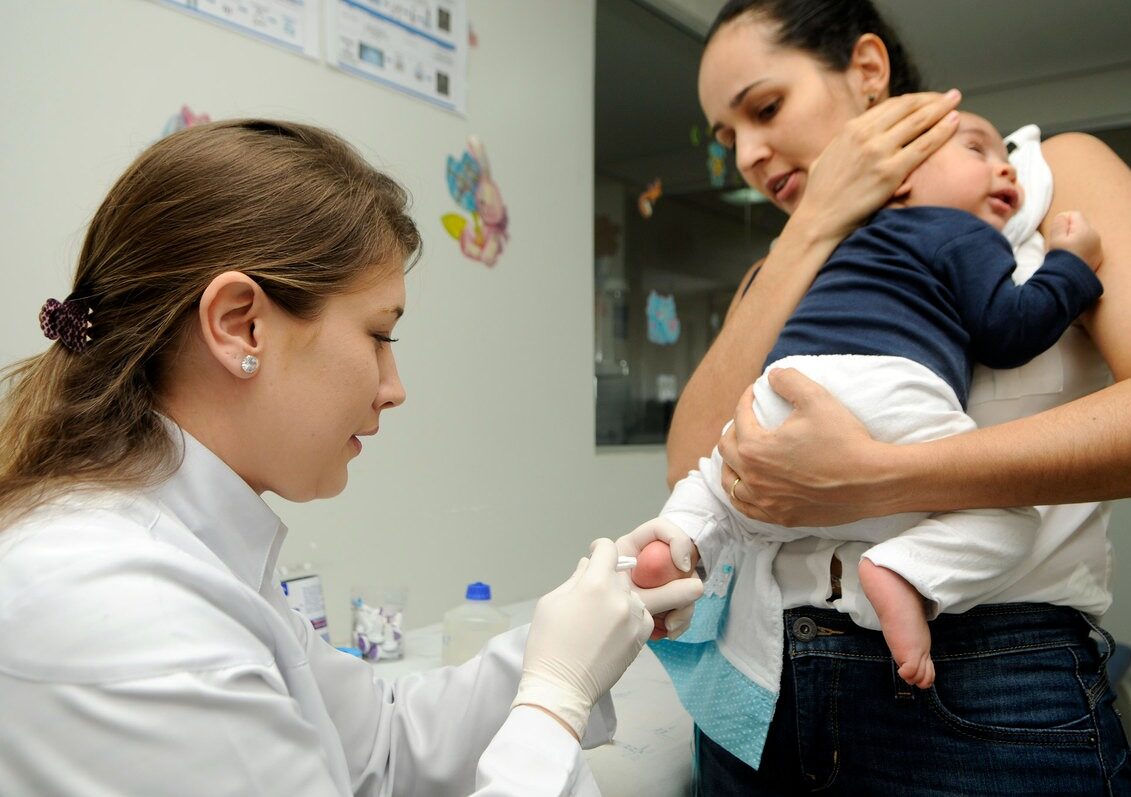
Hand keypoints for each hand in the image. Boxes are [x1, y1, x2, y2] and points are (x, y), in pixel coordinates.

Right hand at [512, 539, 652, 739]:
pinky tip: (614, 628)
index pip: (608, 550)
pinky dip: (631, 616)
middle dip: (607, 579)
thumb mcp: (551, 603)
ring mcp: (633, 619)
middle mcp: (620, 598)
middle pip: (620, 575)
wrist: (560, 687)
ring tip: (601, 618)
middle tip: (593, 596)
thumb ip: (574, 579)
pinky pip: (642, 615)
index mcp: (594, 585)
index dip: (600, 549)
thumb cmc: (548, 644)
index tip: (596, 555)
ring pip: (632, 595)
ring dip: (620, 599)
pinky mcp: (641, 638)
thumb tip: (588, 564)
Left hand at [615, 518, 702, 639]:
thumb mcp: (638, 602)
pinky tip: (669, 631)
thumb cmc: (605, 611)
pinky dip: (678, 617)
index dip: (676, 541)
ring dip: (683, 608)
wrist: (595, 634)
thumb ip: (666, 594)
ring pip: (684, 583)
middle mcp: (646, 559)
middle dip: (684, 587)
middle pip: (680, 560)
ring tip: (670, 627)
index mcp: (632, 548)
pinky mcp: (662, 595)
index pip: (660, 529)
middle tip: (678, 606)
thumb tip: (699, 587)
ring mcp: (656, 577)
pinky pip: (680, 600)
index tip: (682, 567)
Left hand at [718, 369, 892, 525]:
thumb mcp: (817, 398)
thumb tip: (773, 375)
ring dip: (731, 464)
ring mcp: (766, 502)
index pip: (739, 418)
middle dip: (733, 430)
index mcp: (755, 449)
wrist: (872, 481)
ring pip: (730, 483)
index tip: (756, 393)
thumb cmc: (844, 440)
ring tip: (740, 453)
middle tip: (747, 420)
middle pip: (727, 450)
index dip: (746, 400)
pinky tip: (748, 486)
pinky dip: (741, 494)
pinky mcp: (781, 517)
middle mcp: (753, 478)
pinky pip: (747, 508)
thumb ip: (789, 381)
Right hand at [796, 90, 961, 241]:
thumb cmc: (822, 194)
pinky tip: (954, 123)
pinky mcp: (890, 172)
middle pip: (907, 108)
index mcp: (851, 129)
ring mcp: (878, 152)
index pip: (890, 106)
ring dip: (942, 108)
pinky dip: (941, 132)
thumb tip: (858, 138)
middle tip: (950, 95)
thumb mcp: (828, 157)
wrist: (819, 219)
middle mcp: (865, 135)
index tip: (928, 100)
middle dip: (932, 99)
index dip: (914, 100)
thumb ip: (847, 144)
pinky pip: (923, 146)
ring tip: (956, 101)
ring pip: (918, 122)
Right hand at [1048, 210, 1102, 271]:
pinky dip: (1081, 249)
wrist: (1068, 280)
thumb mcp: (1055, 238)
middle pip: (1080, 225)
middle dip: (1069, 231)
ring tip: (1066, 252)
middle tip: (1060, 244)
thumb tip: (1063, 217)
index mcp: (1085, 230)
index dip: (1062, 222)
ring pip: (1084, 236)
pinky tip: (1073, 258)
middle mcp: (1095, 236)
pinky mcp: (1097, 258)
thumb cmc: (1060, 258)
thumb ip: (1059, 223)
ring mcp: (1098, 248)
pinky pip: (1088, 247)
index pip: (1073, 215)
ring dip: (1075, 240)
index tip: (1056, 234)